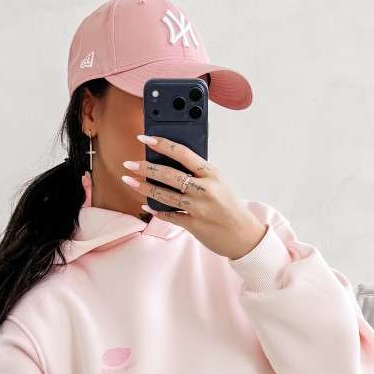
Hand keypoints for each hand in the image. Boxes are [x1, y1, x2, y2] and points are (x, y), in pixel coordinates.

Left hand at [121, 134, 266, 261]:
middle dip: (145, 168)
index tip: (145, 138)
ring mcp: (199, 208)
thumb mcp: (219, 183)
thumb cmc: (229, 206)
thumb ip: (198, 173)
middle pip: (169, 174)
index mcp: (212, 173)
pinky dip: (156, 210)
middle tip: (129, 163)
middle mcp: (205, 189)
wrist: (244, 235)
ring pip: (165, 195)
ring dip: (144, 188)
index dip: (162, 144)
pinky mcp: (194, 225)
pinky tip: (146, 205)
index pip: (183, 153)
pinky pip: (169, 215)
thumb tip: (169, 162)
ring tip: (129, 181)